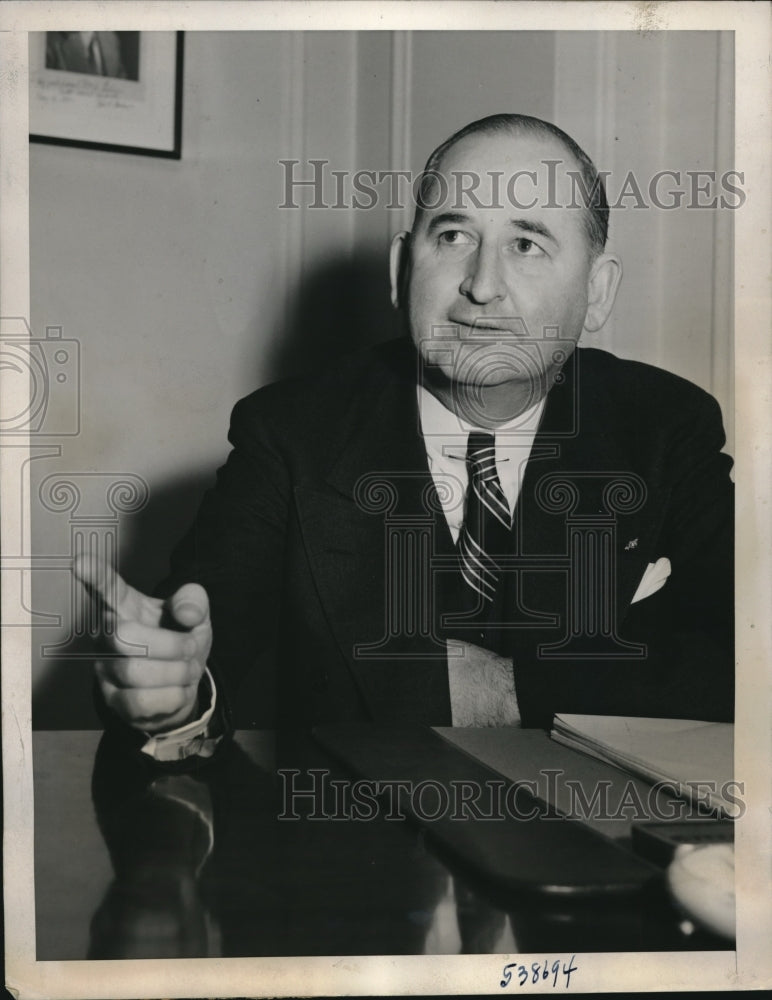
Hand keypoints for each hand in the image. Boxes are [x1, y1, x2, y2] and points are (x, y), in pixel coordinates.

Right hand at [74, 555, 211, 733]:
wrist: (184, 684)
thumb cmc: (181, 640)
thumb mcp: (196, 616)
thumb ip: (194, 602)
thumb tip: (187, 613)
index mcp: (127, 607)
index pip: (109, 588)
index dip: (96, 576)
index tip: (81, 562)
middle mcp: (107, 635)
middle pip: (122, 637)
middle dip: (169, 644)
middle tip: (190, 647)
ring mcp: (106, 669)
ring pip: (133, 672)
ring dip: (175, 672)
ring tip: (187, 669)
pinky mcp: (113, 701)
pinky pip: (140, 702)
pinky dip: (172, 697)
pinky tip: (177, 689)